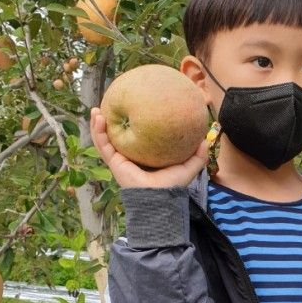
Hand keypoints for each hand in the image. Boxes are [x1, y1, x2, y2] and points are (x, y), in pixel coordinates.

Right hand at [89, 107, 209, 188]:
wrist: (160, 197)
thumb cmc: (173, 185)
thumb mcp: (189, 167)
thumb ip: (198, 154)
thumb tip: (205, 139)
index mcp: (145, 157)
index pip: (137, 138)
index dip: (133, 125)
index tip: (133, 108)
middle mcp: (130, 158)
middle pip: (117, 137)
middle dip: (112, 122)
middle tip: (111, 105)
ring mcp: (120, 160)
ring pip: (105, 139)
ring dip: (98, 124)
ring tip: (95, 109)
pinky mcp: (113, 162)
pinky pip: (102, 144)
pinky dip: (97, 131)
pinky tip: (97, 117)